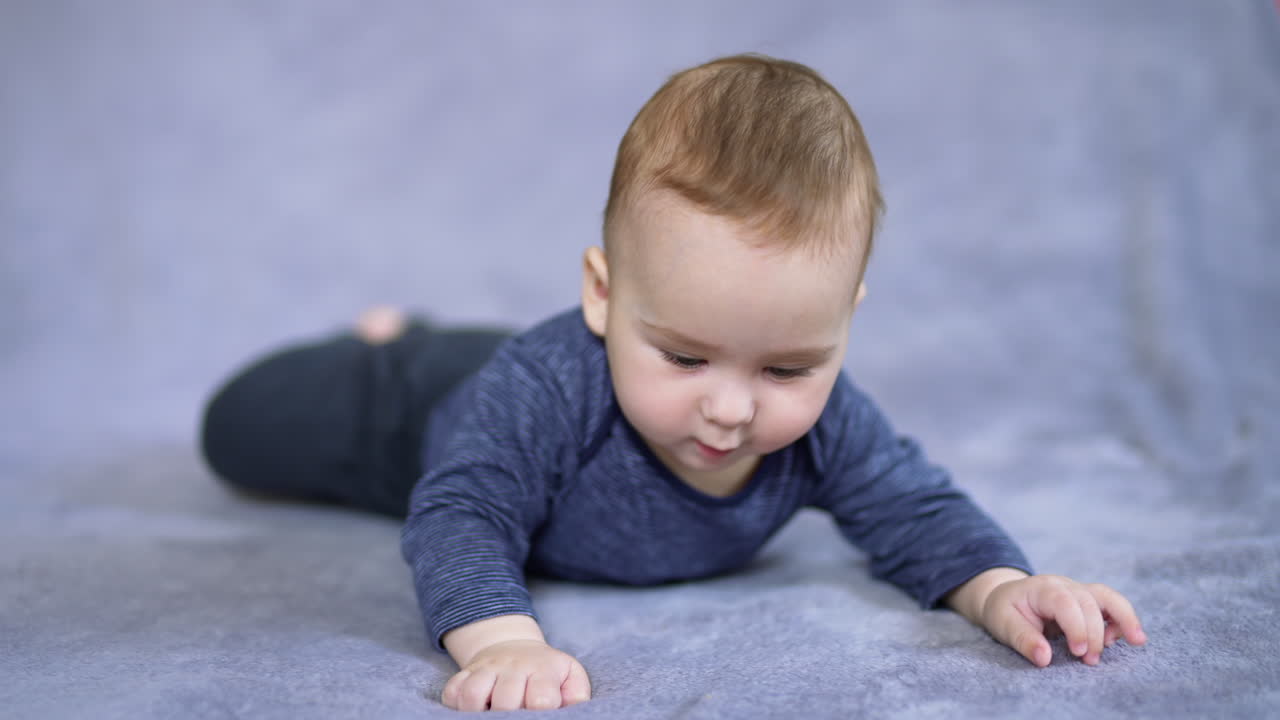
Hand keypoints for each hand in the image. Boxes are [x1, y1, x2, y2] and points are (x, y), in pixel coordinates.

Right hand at [442, 638, 590, 710]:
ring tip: (490, 717)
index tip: (539, 715)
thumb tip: (575, 709)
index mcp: (542, 669)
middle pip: (505, 701)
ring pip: (473, 695)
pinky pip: (451, 692)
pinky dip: (456, 705)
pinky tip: (471, 711)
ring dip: (478, 713)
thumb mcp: (569, 675)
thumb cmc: (545, 670)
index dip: (539, 712)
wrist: (513, 645)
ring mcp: (487, 668)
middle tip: (515, 717)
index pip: (541, 699)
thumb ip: (576, 694)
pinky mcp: (465, 673)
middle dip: (509, 716)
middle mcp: (513, 666)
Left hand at [975, 573, 1146, 666]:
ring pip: (1108, 597)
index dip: (1077, 626)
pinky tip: (1121, 638)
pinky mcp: (1088, 602)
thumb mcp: (1003, 625)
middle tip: (1089, 660)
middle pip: (1089, 602)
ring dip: (1124, 618)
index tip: (1078, 652)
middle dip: (1095, 633)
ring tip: (1137, 640)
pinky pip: (1111, 605)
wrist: (1007, 598)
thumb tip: (1044, 659)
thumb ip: (1023, 639)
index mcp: (1042, 588)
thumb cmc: (1005, 611)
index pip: (1065, 602)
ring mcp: (1079, 591)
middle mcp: (1064, 585)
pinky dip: (1121, 620)